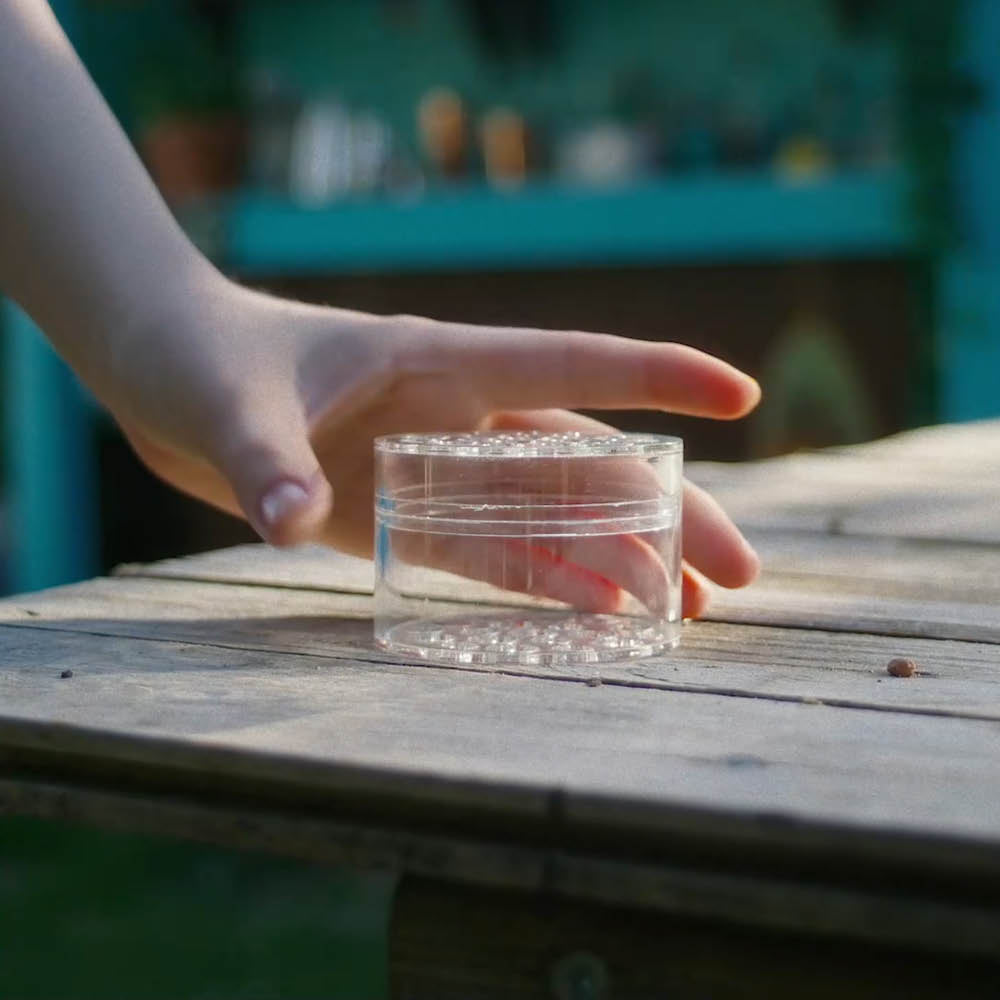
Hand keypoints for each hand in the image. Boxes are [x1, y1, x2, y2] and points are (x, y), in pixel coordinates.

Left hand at [114, 277, 759, 617]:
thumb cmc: (204, 360)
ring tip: (687, 607)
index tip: (739, 395)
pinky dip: (548, 581)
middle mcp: (458, 417)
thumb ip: (267, 464)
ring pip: (557, 513)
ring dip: (624, 557)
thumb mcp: (234, 406)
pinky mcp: (407, 514)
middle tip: (738, 574)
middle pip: (589, 462)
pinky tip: (600, 614)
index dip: (656, 376)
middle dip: (669, 512)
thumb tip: (292, 524)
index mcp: (439, 362)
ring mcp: (439, 469)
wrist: (169, 372)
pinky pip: (494, 552)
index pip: (571, 364)